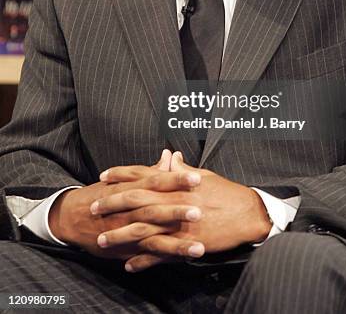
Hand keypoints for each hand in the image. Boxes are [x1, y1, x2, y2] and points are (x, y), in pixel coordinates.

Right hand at [48, 150, 200, 259]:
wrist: (73, 216)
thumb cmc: (103, 193)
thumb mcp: (125, 179)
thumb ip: (151, 170)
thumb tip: (171, 155)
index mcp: (133, 188)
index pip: (157, 181)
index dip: (176, 180)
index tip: (197, 178)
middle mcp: (132, 210)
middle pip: (156, 209)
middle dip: (177, 212)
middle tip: (200, 211)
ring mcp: (129, 231)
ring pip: (154, 237)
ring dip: (177, 244)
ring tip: (199, 248)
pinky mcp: (128, 249)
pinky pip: (148, 256)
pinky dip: (164, 259)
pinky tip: (183, 261)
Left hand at [96, 151, 271, 270]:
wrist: (246, 214)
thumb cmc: (225, 191)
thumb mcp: (203, 174)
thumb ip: (182, 169)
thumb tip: (170, 157)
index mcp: (174, 182)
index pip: (141, 174)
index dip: (120, 174)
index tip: (103, 176)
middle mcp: (171, 201)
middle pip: (133, 200)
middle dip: (110, 203)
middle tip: (92, 207)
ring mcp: (176, 224)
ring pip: (140, 229)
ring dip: (119, 235)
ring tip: (101, 240)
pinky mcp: (183, 244)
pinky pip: (158, 254)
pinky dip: (142, 261)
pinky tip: (128, 265)